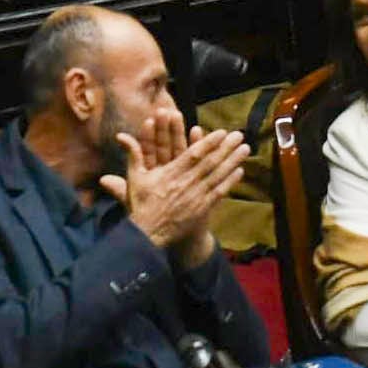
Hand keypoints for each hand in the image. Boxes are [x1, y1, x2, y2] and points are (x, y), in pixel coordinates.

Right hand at [104, 122, 247, 264]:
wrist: (146, 235)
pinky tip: (240, 171)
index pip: (193, 154)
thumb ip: (133, 155)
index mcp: (170, 174)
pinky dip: (230, 181)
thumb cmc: (140, 205)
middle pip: (210, 162)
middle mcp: (185, 183)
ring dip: (232, 161)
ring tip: (246, 148)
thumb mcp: (135, 179)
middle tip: (240, 135)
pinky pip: (218, 193)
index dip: (209, 142)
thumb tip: (121, 136)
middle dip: (226, 147)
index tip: (222, 132)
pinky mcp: (201, 209)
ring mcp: (195, 196)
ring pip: (217, 175)